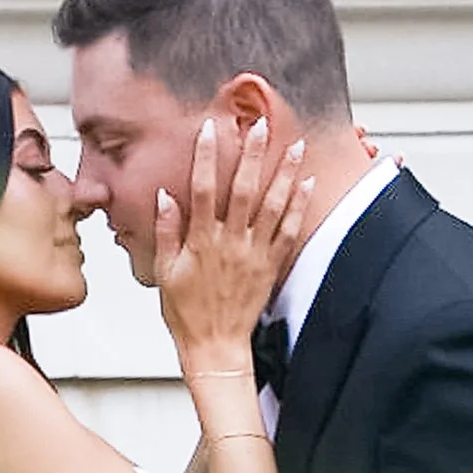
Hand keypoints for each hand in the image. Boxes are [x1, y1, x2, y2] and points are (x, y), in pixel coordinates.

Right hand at [156, 120, 310, 369]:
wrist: (215, 348)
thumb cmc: (188, 315)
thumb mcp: (165, 274)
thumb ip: (167, 233)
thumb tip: (165, 198)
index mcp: (201, 242)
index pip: (203, 190)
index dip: (207, 157)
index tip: (211, 129)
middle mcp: (230, 243)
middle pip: (243, 189)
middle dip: (252, 154)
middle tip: (261, 124)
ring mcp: (253, 253)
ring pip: (272, 205)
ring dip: (284, 172)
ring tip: (294, 144)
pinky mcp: (270, 266)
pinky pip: (288, 231)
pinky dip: (298, 206)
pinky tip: (307, 183)